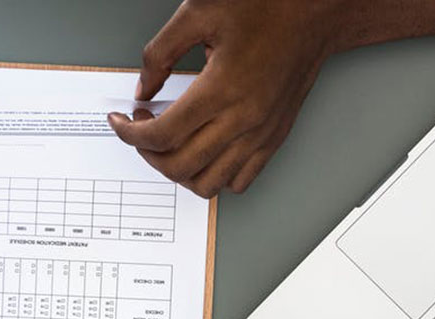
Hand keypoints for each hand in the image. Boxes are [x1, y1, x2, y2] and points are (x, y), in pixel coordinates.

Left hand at [108, 0, 342, 196]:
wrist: (313, 14)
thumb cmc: (267, 7)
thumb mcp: (198, 13)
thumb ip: (160, 53)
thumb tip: (143, 87)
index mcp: (221, 89)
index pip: (161, 136)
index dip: (130, 134)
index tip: (121, 122)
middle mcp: (243, 120)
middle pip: (179, 166)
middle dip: (148, 154)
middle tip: (142, 130)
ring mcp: (261, 134)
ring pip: (209, 183)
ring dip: (179, 171)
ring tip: (170, 146)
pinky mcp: (274, 138)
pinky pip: (240, 181)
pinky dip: (215, 176)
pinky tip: (203, 152)